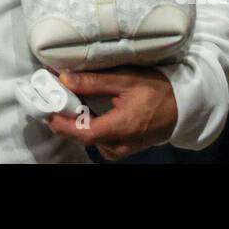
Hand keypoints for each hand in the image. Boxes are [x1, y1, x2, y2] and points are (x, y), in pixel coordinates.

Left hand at [46, 66, 178, 161]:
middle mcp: (118, 144)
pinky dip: (86, 125)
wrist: (182, 108)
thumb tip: (64, 78)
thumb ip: (94, 82)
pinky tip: (82, 110)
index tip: (46, 107)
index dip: (62, 122)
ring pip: (88, 139)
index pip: (83, 132)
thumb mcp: (126, 80)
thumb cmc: (157, 91)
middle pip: (82, 136)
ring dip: (74, 121)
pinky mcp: (120, 148)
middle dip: (64, 118)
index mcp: (121, 127)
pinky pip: (97, 139)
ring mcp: (119, 149)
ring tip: (64, 100)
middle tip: (51, 97)